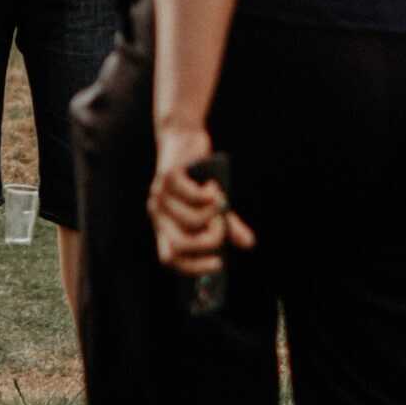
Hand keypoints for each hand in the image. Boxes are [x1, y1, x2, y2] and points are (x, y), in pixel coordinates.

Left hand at [148, 124, 254, 276]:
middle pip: (180, 246)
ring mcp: (159, 195)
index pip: (169, 259)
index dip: (192, 267)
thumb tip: (248, 244)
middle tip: (223, 229)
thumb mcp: (214, 204)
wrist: (184, 137)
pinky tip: (213, 185)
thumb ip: (227, 225)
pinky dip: (209, 195)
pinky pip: (193, 197)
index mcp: (163, 226)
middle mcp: (157, 213)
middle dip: (208, 242)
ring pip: (191, 222)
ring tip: (220, 200)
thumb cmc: (199, 177)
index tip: (219, 264)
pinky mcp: (168, 176)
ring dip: (213, 214)